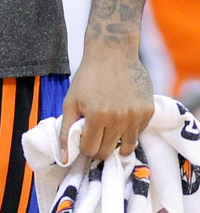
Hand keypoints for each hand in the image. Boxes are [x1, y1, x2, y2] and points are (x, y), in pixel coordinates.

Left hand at [59, 45, 154, 161]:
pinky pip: (138, 133)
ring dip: (115, 143)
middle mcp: (118, 118)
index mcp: (97, 116)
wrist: (113, 53)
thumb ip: (66, 131)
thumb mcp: (70, 102)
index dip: (84, 148)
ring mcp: (136, 115)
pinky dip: (128, 131)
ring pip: (126, 148)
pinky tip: (120, 117)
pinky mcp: (148, 111)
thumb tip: (65, 159)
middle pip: (108, 152)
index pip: (90, 149)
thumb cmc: (87, 77)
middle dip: (98, 148)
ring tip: (107, 131)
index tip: (83, 140)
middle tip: (94, 137)